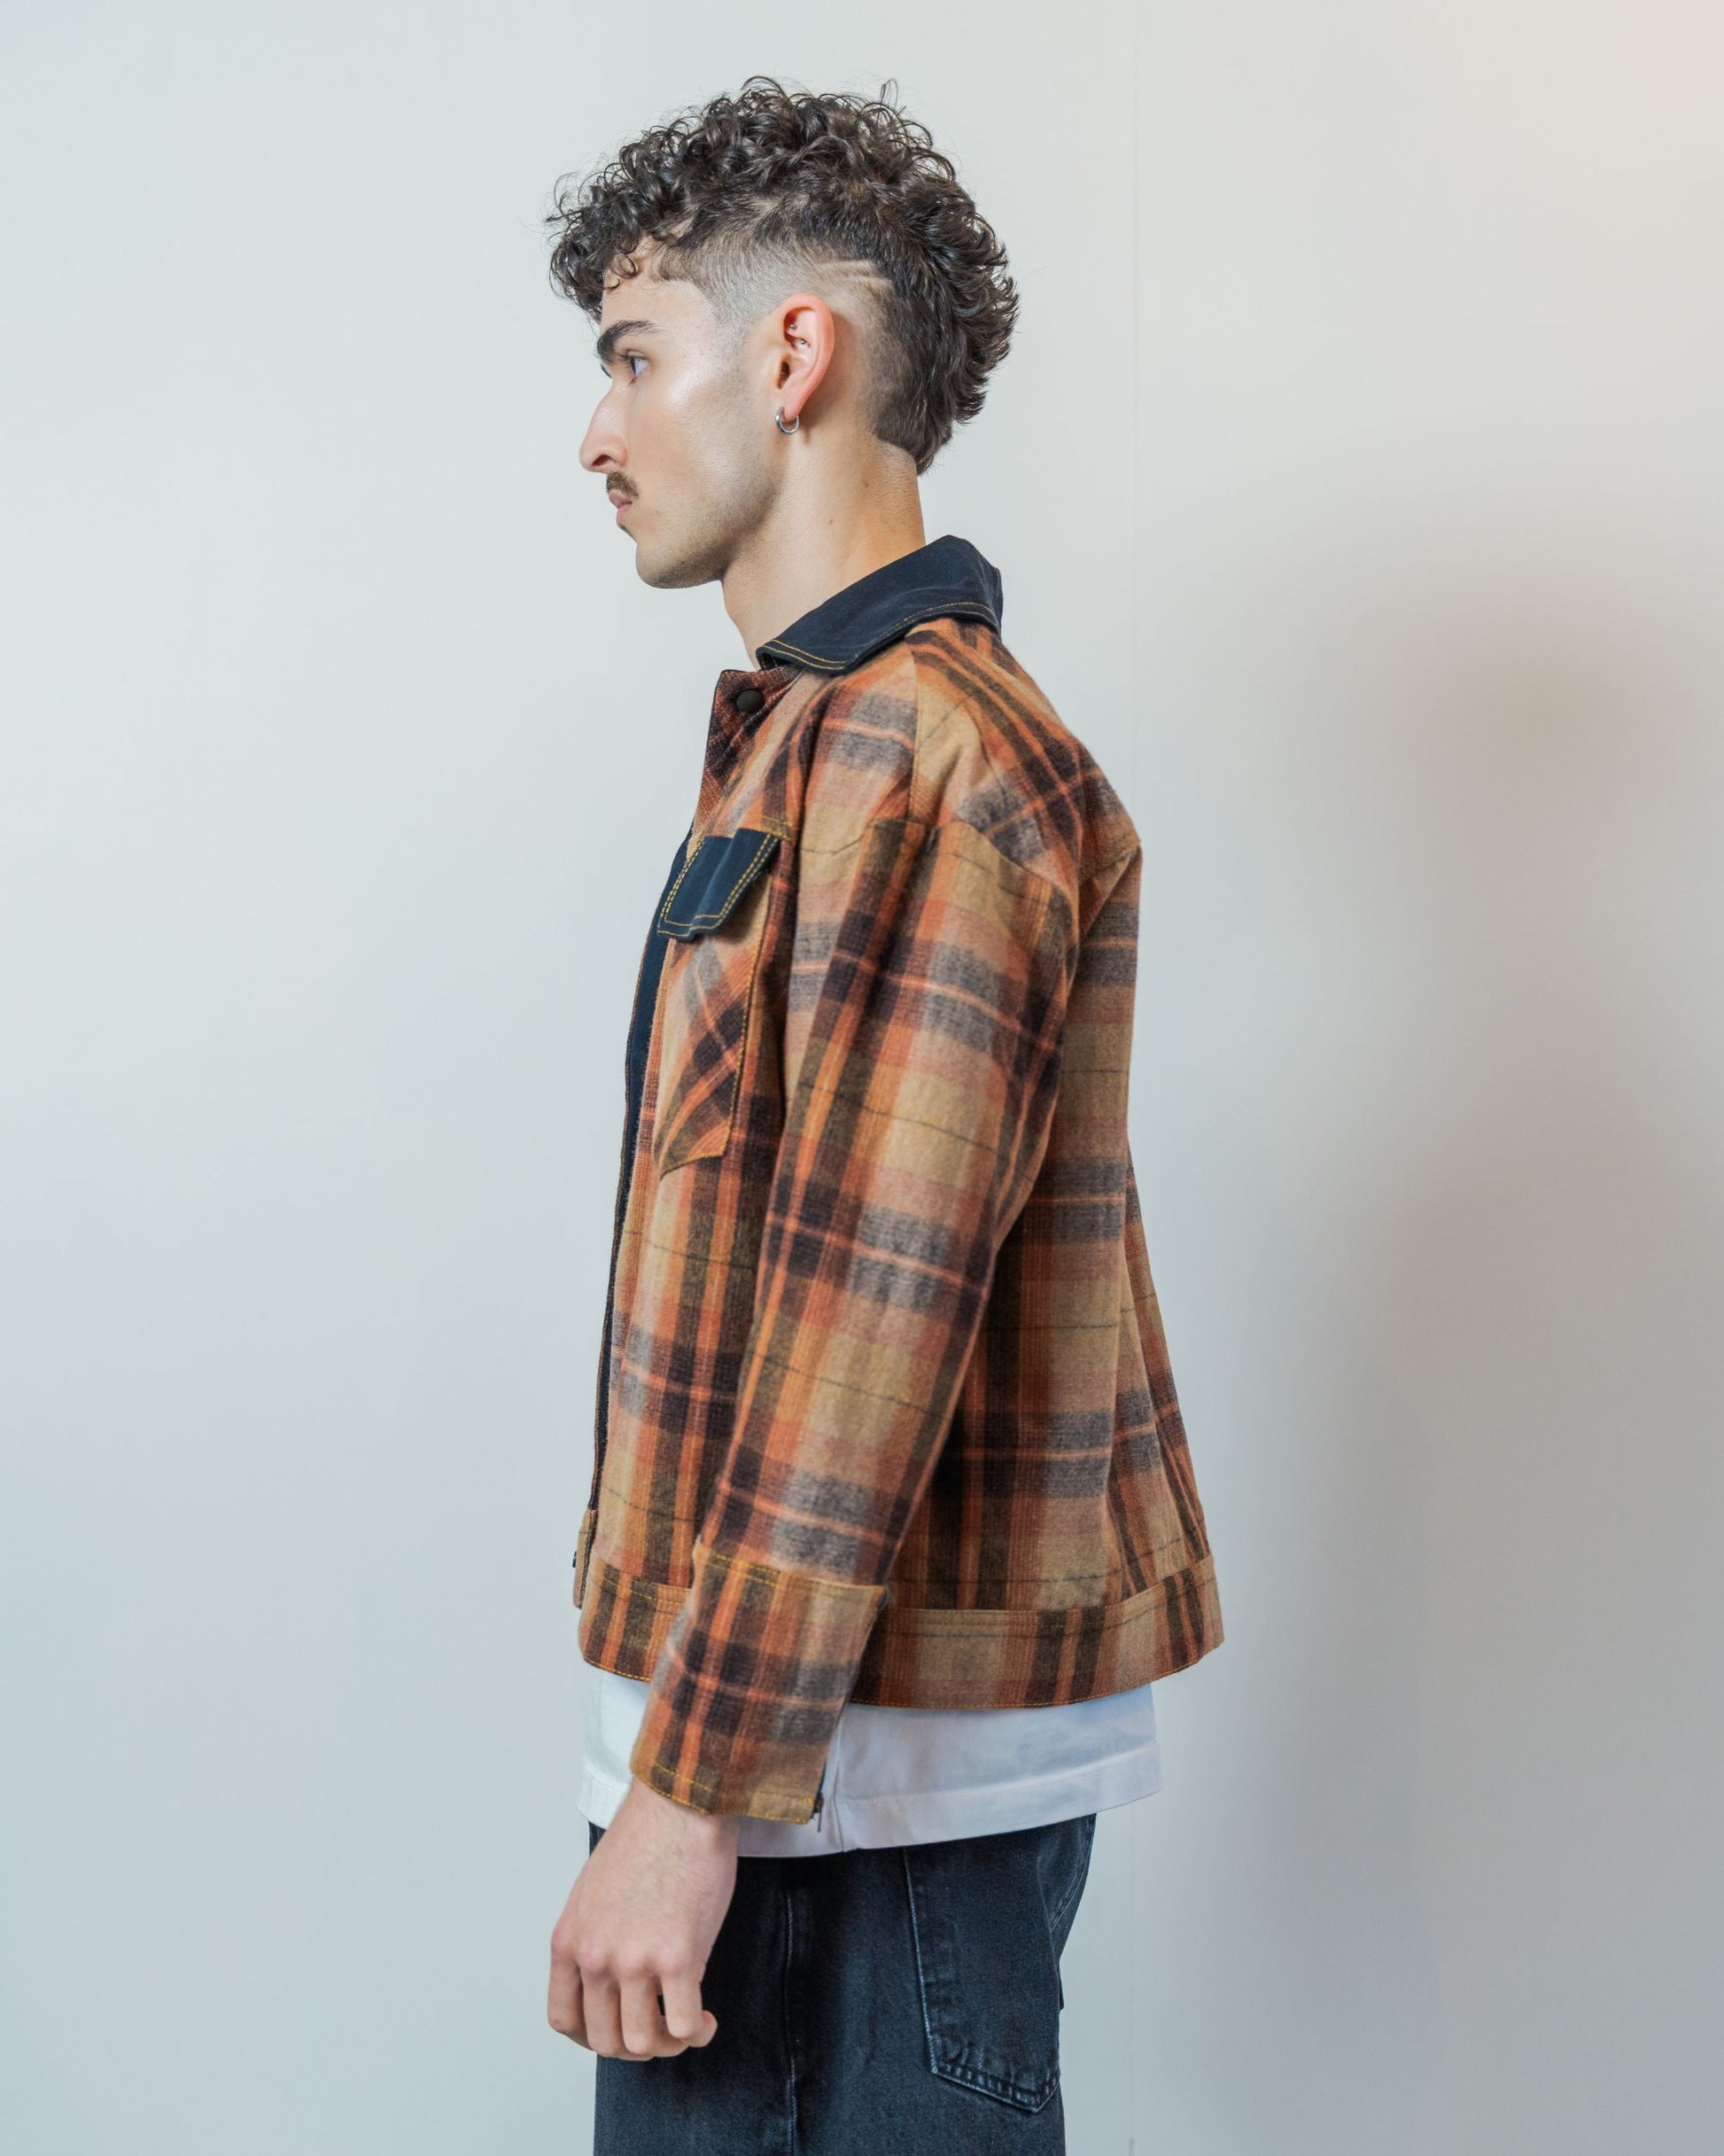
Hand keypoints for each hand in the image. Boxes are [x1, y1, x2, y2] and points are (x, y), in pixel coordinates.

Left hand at [547, 1775, 740, 2059]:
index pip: (565, 2020)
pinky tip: (707, 2020)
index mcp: (569, 1941)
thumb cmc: (646, 1839)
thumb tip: (610, 1982)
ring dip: (668, 2044)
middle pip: (605, 2040)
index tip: (618, 2031)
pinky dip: (697, 2033)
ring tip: (687, 2024)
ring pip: (643, 2043)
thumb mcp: (594, 1893)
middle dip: (636, 2045)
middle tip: (661, 2028)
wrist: (680, 1804)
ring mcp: (635, 1960)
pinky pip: (684, 2026)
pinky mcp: (678, 1957)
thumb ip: (594, 1938)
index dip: (593, 2038)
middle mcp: (596, 1957)